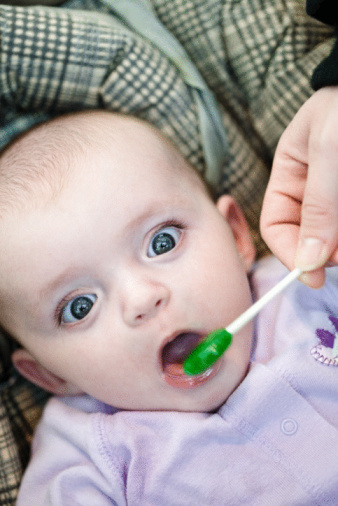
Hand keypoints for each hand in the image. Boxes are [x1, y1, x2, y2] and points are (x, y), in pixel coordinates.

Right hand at [260, 86, 337, 287]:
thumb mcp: (329, 151)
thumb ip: (318, 206)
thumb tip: (308, 261)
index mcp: (288, 177)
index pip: (275, 225)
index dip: (290, 253)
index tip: (313, 274)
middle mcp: (310, 191)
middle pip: (307, 236)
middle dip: (324, 250)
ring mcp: (335, 197)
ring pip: (332, 236)